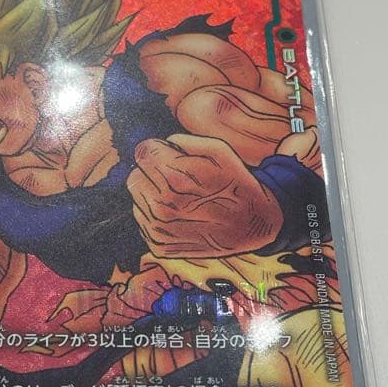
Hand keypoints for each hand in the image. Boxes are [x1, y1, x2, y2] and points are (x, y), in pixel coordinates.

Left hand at [127, 133, 283, 258]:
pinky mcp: (158, 244)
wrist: (252, 226)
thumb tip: (160, 144)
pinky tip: (180, 215)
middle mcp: (162, 204)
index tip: (169, 156)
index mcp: (175, 177)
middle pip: (135, 175)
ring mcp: (159, 228)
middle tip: (176, 178)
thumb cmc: (235, 184)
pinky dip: (156, 216)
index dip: (157, 150)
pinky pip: (142, 220)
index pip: (142, 152)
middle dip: (152, 172)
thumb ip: (183, 141)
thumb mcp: (219, 150)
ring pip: (137, 198)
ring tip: (181, 198)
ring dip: (153, 194)